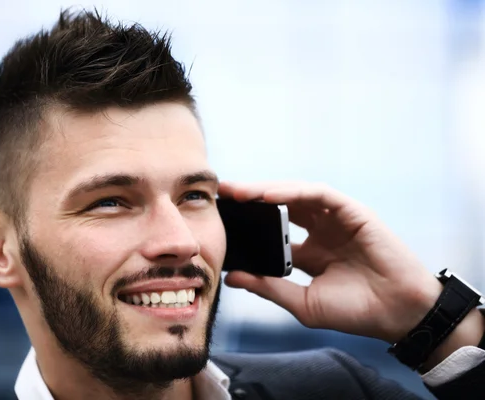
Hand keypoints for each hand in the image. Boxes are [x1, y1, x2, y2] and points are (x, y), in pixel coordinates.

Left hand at [219, 181, 443, 343]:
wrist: (398, 315)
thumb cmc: (355, 312)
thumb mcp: (303, 302)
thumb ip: (269, 287)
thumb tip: (231, 277)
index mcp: (309, 252)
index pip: (272, 231)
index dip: (248, 224)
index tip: (220, 219)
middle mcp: (321, 231)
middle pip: (280, 207)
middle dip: (251, 199)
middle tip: (222, 193)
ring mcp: (336, 220)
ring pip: (296, 194)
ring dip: (267, 190)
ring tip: (239, 191)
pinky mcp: (352, 211)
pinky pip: (319, 194)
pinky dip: (293, 192)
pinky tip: (269, 196)